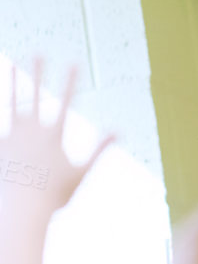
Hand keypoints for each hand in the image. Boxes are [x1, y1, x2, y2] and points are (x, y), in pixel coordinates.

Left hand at [3, 61, 112, 214]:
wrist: (21, 210)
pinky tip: (2, 107)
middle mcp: (31, 131)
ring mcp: (11, 137)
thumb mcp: (79, 174)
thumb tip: (118, 132)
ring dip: (14, 84)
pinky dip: (3, 115)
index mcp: (52, 136)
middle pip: (35, 96)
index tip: (74, 62)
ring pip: (13, 104)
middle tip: (38, 53)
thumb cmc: (53, 196)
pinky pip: (1, 125)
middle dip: (38, 73)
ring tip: (14, 66)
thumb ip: (98, 150)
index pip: (65, 103)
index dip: (70, 82)